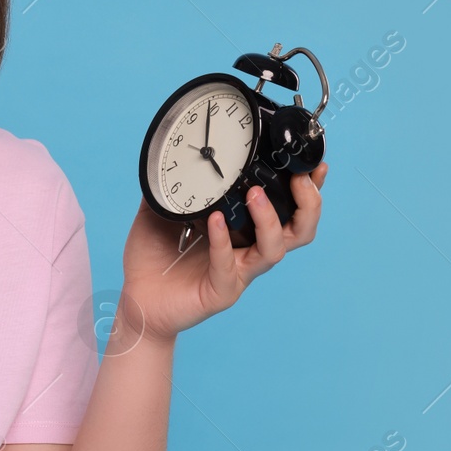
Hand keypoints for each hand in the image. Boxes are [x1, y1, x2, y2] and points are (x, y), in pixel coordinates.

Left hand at [120, 162, 328, 341]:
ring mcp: (238, 273)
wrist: (134, 299)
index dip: (308, 190)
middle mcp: (248, 251)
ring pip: (274, 250)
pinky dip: (223, 241)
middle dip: (307, 204)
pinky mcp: (220, 292)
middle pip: (299, 231)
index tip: (315, 165)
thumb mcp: (160, 210)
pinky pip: (228, 266)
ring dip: (269, 219)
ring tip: (255, 194)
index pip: (289, 209)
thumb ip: (169, 184)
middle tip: (298, 179)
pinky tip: (215, 220)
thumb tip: (168, 152)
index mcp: (244, 230)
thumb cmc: (152, 257)